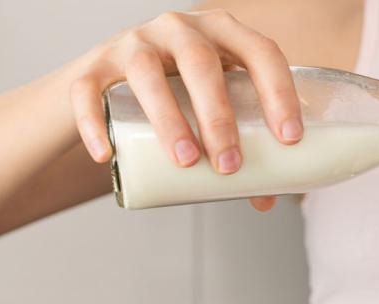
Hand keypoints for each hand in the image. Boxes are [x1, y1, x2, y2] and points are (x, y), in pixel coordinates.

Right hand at [71, 9, 301, 209]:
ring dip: (168, 119)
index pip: (260, 51)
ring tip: (186, 162)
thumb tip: (265, 199)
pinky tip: (107, 155)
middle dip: (219, 116)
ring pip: (146, 72)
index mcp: (223, 34)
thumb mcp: (217, 110)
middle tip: (230, 166)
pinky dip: (94, 122)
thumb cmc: (184, 94)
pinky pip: (89, 89)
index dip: (279, 92)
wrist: (117, 79)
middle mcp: (179, 29)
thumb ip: (243, 148)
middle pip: (201, 63)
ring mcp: (134, 42)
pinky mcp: (95, 64)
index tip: (290, 139)